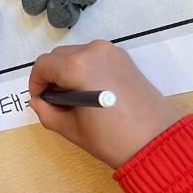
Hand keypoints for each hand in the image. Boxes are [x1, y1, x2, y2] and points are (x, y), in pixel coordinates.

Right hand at [29, 40, 178, 168]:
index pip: (43, 66)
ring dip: (67, 72)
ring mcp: (111, 52)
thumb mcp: (72, 129)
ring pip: (76, 54)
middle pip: (58, 57)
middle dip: (51, 77)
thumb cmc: (113, 138)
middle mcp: (94, 51)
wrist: (156, 141)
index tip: (39, 99)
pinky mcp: (124, 57)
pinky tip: (90, 92)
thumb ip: (47, 112)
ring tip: (73, 98)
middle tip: (54, 102)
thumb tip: (38, 102)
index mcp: (77, 66)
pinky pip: (94, 57)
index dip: (36, 83)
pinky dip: (85, 69)